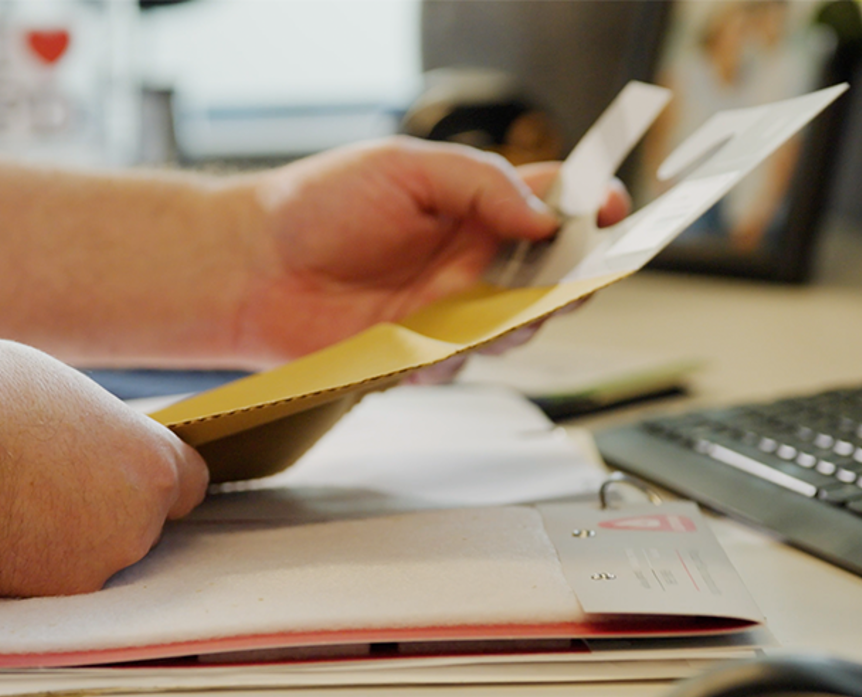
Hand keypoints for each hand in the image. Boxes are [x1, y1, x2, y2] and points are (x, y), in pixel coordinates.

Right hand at [0, 339, 207, 596]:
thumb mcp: (55, 387)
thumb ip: (96, 428)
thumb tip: (98, 443)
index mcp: (150, 466)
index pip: (189, 484)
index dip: (155, 475)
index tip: (128, 468)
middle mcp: (133, 530)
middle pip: (140, 523)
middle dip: (106, 505)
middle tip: (51, 476)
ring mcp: (85, 574)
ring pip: (92, 556)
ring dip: (65, 537)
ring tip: (9, 498)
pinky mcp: (35, 605)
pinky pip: (46, 582)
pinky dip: (26, 563)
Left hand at [232, 137, 629, 364]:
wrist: (249, 267)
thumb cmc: (314, 205)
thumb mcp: (405, 165)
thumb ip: (483, 182)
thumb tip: (544, 212)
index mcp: (475, 204)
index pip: (555, 204)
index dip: (593, 209)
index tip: (612, 211)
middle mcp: (470, 260)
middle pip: (554, 277)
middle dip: (573, 279)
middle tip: (572, 276)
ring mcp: (447, 311)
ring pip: (516, 330)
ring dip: (512, 323)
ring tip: (482, 308)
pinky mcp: (418, 354)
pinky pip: (459, 367)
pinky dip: (449, 358)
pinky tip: (419, 341)